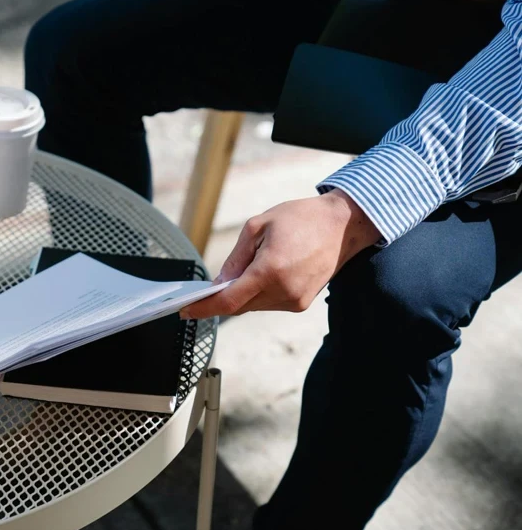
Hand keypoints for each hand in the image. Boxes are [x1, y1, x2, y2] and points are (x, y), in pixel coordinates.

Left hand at [181, 190, 380, 317]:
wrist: (343, 225)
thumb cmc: (300, 218)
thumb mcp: (258, 227)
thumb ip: (236, 258)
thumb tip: (220, 282)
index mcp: (270, 270)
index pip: (229, 301)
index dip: (205, 308)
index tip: (187, 311)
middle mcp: (283, 291)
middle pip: (239, 306)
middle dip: (220, 299)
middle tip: (204, 292)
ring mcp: (295, 301)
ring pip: (253, 306)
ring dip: (241, 295)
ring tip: (240, 274)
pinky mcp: (302, 304)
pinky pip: (269, 304)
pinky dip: (258, 294)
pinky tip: (259, 276)